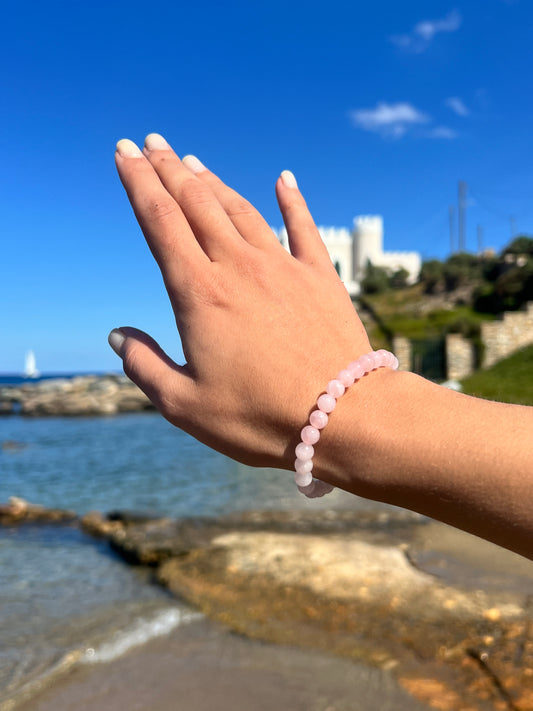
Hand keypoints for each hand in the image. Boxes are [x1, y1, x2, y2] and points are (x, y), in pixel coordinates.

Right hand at [111, 133, 370, 470]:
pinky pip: (304, 227)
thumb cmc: (260, 418)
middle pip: (197, 203)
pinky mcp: (321, 277)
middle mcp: (239, 268)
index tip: (123, 151)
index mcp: (200, 295)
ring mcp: (284, 268)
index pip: (160, 221)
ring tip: (193, 160)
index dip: (137, 181)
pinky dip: (292, 200)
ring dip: (214, 182)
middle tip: (149, 142)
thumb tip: (118, 334)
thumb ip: (144, 366)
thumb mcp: (185, 406)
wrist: (344, 417)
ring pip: (241, 209)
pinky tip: (284, 179)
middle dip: (168, 169)